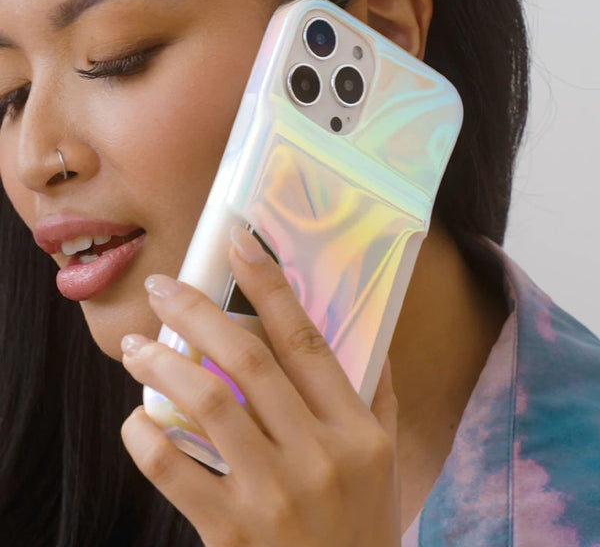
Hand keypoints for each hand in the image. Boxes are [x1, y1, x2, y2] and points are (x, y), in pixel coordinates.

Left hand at [120, 225, 400, 545]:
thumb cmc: (364, 525)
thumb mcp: (386, 459)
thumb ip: (378, 395)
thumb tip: (368, 339)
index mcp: (356, 429)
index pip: (306, 339)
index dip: (269, 285)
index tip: (240, 244)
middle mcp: (318, 454)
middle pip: (248, 360)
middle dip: (198, 311)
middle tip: (163, 288)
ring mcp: (273, 493)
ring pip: (207, 404)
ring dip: (163, 364)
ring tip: (137, 345)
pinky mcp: (231, 531)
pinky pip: (173, 470)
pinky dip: (146, 436)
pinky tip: (136, 418)